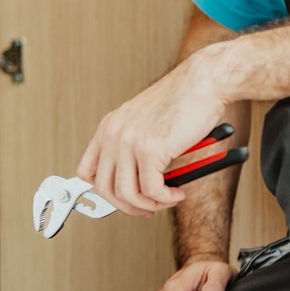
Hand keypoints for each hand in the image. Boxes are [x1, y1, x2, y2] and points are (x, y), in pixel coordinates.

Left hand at [76, 55, 230, 215]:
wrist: (203, 82)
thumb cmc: (183, 101)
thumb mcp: (146, 122)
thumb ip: (135, 147)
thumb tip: (138, 184)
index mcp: (109, 127)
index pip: (86, 171)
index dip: (104, 191)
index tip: (123, 198)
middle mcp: (114, 134)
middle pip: (104, 189)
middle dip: (127, 206)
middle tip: (148, 208)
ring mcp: (130, 142)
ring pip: (126, 195)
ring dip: (148, 205)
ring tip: (166, 201)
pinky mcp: (151, 149)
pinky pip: (152, 191)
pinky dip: (166, 199)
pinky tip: (178, 194)